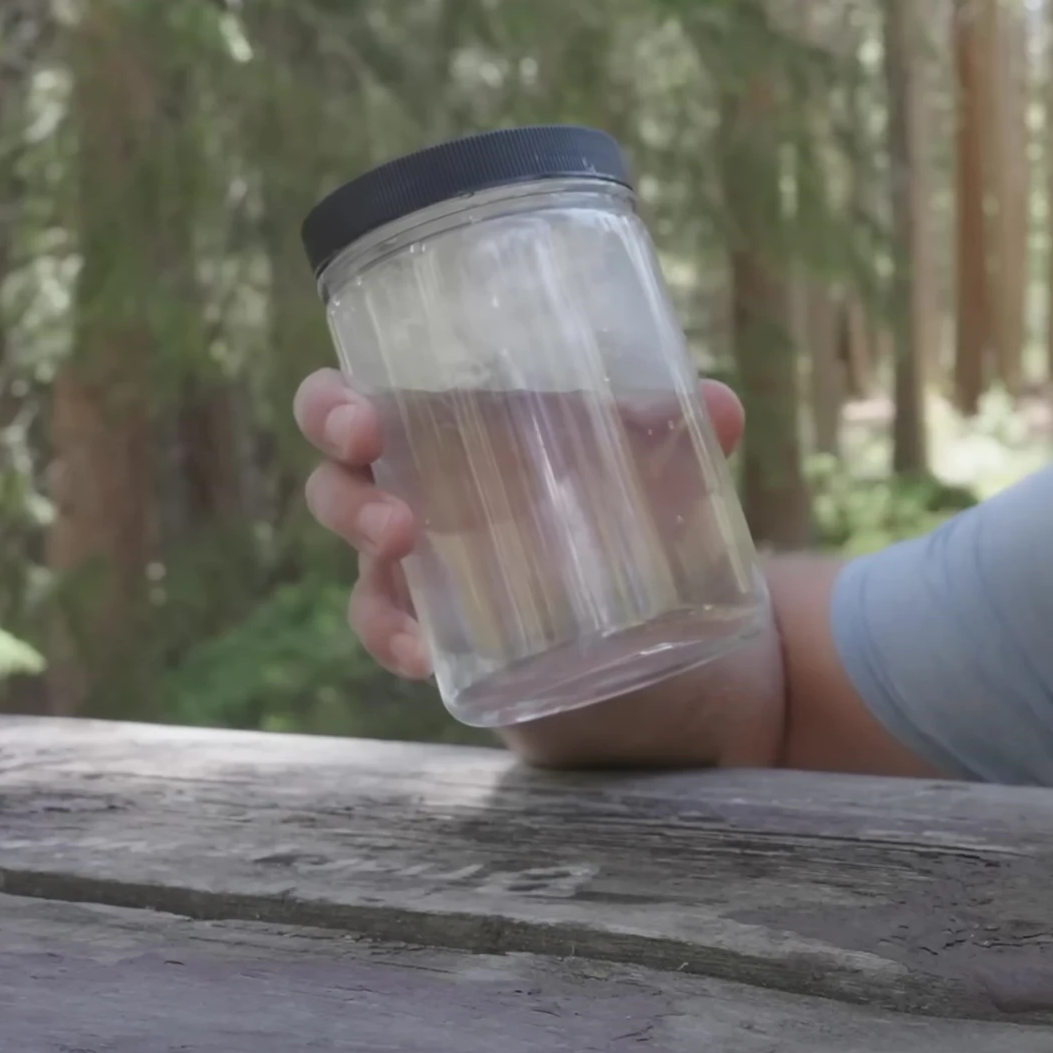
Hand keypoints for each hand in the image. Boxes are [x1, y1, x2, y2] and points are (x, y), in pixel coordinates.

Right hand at [294, 369, 746, 680]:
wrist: (663, 649)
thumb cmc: (632, 524)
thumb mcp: (661, 481)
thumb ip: (683, 441)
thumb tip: (718, 406)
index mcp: (455, 434)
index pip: (361, 400)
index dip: (334, 402)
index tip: (361, 412)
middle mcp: (423, 497)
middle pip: (336, 476)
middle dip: (341, 472)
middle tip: (372, 466)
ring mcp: (426, 573)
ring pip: (358, 558)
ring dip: (363, 542)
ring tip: (402, 542)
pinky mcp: (444, 636)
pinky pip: (392, 634)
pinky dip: (396, 639)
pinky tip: (423, 652)